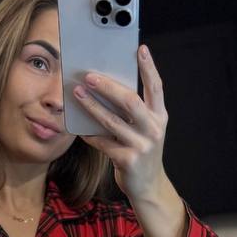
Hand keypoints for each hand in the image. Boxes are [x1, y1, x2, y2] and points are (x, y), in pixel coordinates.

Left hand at [73, 45, 167, 200]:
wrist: (148, 187)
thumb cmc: (141, 152)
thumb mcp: (145, 130)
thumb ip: (133, 112)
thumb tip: (105, 88)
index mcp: (159, 117)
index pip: (156, 87)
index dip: (149, 68)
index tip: (140, 49)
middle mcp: (154, 129)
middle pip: (130, 101)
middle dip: (108, 87)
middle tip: (89, 76)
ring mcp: (142, 145)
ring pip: (112, 121)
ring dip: (92, 106)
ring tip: (77, 94)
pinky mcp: (128, 160)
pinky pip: (103, 143)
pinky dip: (90, 135)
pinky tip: (78, 128)